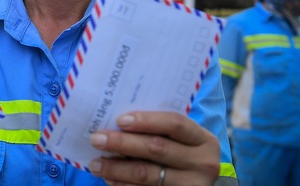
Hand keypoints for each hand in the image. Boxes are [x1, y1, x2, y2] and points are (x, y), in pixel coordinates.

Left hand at [89, 111, 219, 185]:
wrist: (195, 183)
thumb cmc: (180, 153)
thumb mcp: (179, 140)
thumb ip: (157, 130)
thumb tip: (115, 124)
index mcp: (203, 140)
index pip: (174, 124)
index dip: (146, 120)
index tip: (119, 120)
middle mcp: (203, 164)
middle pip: (157, 148)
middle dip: (122, 143)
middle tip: (97, 139)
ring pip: (147, 174)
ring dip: (116, 168)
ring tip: (96, 164)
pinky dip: (123, 185)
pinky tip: (109, 179)